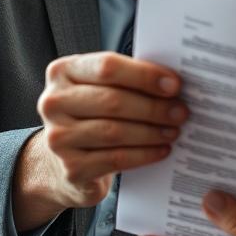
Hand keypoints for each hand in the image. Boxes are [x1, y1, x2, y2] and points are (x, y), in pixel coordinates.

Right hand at [13, 52, 186, 229]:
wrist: (61, 161)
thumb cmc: (91, 115)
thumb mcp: (100, 89)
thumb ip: (127, 80)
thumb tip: (172, 84)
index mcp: (63, 72)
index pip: (107, 67)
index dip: (145, 75)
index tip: (174, 85)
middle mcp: (54, 102)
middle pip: (113, 101)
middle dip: (154, 107)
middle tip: (181, 111)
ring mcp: (58, 137)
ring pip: (115, 131)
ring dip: (152, 131)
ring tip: (174, 131)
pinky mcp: (71, 168)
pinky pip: (116, 158)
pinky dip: (144, 154)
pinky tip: (161, 150)